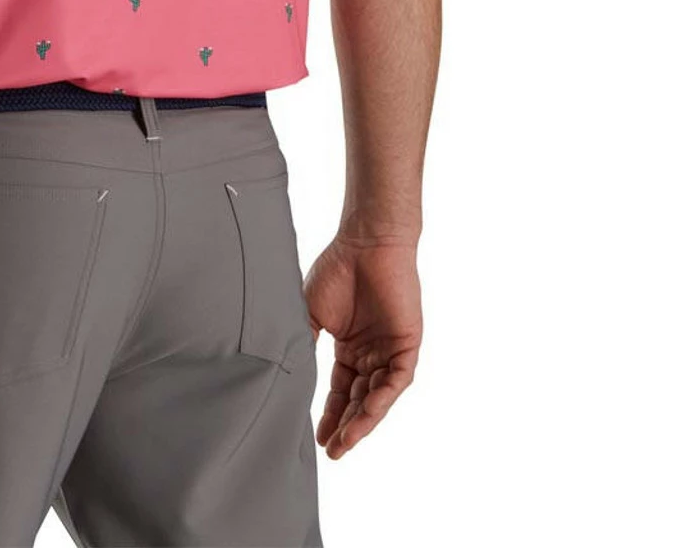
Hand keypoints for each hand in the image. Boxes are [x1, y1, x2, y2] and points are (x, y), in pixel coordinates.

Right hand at [303, 233, 421, 458]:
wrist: (365, 243)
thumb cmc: (337, 270)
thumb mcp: (310, 312)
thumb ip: (304, 342)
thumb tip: (288, 374)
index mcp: (349, 345)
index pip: (341, 389)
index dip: (330, 413)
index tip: (315, 437)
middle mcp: (370, 352)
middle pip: (359, 399)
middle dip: (345, 426)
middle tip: (331, 451)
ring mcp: (389, 350)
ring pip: (377, 396)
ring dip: (362, 422)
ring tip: (343, 444)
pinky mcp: (406, 345)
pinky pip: (395, 381)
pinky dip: (380, 400)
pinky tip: (365, 418)